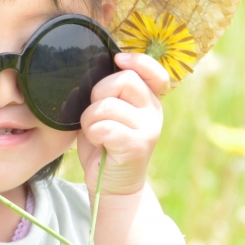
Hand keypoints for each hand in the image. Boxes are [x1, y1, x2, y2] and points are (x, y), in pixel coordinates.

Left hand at [77, 52, 168, 195]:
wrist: (113, 184)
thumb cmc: (106, 144)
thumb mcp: (110, 112)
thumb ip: (110, 92)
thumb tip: (93, 68)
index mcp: (149, 100)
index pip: (154, 72)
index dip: (137, 60)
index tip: (117, 60)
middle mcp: (154, 112)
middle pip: (124, 80)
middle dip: (99, 93)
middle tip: (95, 113)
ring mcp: (148, 129)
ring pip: (108, 105)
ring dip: (90, 118)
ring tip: (94, 131)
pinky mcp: (136, 146)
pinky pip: (104, 127)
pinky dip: (92, 133)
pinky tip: (97, 142)